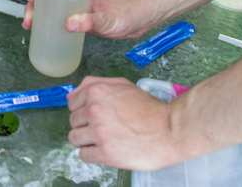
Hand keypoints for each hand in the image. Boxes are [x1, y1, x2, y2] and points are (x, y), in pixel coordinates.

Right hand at [22, 0, 153, 39]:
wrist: (139, 20)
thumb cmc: (126, 14)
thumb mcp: (106, 19)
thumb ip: (89, 22)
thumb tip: (68, 25)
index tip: (32, 9)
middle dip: (33, 7)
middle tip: (29, 24)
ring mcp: (77, 6)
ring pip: (52, 7)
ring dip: (40, 16)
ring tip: (33, 30)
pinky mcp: (80, 17)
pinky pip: (60, 17)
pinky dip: (50, 23)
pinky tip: (47, 35)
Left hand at [67, 77, 185, 170]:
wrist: (171, 130)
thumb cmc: (150, 109)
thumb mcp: (123, 86)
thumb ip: (94, 85)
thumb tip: (70, 95)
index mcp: (96, 92)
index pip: (72, 103)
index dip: (82, 110)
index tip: (94, 116)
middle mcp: (94, 111)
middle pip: (73, 122)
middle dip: (85, 126)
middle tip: (104, 129)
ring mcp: (99, 133)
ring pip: (74, 139)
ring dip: (87, 141)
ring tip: (104, 141)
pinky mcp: (106, 154)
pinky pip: (84, 156)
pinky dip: (92, 155)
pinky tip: (106, 150)